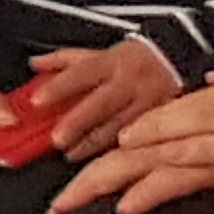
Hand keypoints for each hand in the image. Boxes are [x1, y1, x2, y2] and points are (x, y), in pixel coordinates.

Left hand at [20, 39, 186, 159]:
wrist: (177, 60)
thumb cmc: (134, 59)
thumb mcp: (100, 51)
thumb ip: (65, 60)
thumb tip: (35, 64)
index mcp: (111, 63)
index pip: (81, 72)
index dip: (58, 87)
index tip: (37, 101)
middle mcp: (128, 83)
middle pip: (100, 103)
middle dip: (77, 123)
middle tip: (56, 139)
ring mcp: (147, 103)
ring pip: (120, 126)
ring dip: (93, 143)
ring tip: (72, 154)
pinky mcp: (161, 121)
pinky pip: (141, 138)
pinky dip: (120, 151)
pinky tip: (104, 162)